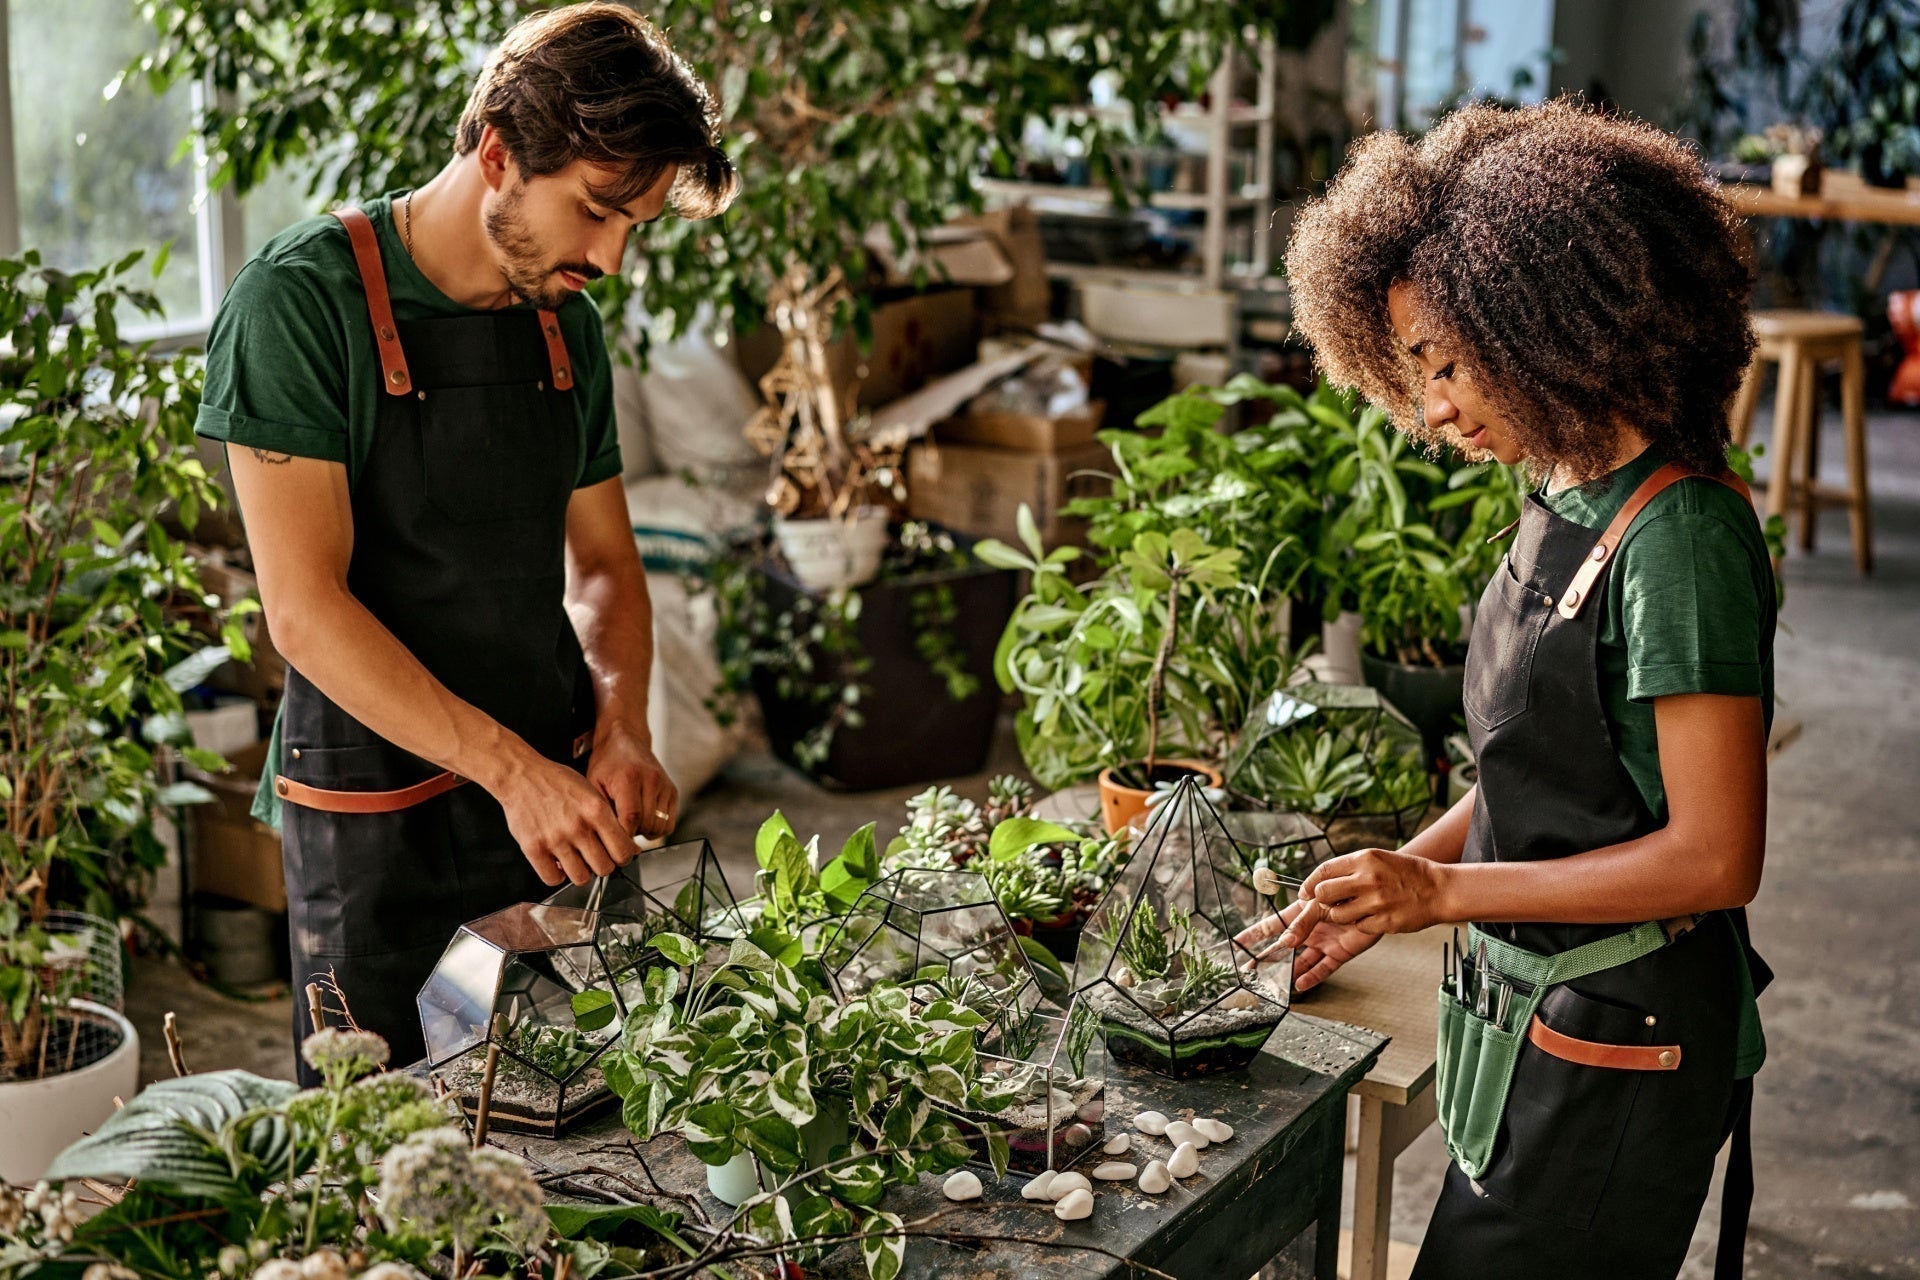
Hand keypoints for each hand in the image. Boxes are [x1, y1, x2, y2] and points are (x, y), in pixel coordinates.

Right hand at [493, 751, 636, 886]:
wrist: (521, 775)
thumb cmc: (556, 782)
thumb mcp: (592, 792)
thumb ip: (611, 820)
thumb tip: (631, 849)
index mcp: (597, 810)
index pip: (623, 851)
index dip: (623, 857)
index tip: (618, 855)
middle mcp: (578, 827)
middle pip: (604, 868)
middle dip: (603, 865)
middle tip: (596, 857)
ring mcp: (555, 839)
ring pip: (581, 878)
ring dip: (581, 872)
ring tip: (576, 860)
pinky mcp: (534, 849)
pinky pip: (553, 879)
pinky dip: (556, 875)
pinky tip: (556, 862)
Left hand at [585, 718, 678, 840]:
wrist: (624, 740)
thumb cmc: (606, 763)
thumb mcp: (594, 784)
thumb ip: (601, 810)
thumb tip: (607, 838)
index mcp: (629, 777)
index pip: (631, 818)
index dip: (622, 835)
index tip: (612, 840)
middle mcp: (651, 780)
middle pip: (646, 824)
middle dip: (631, 833)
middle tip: (619, 826)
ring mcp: (665, 786)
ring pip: (659, 827)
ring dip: (644, 831)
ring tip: (631, 821)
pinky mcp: (673, 791)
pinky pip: (669, 823)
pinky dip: (656, 827)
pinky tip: (643, 819)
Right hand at [1235, 900, 1381, 991]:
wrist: (1372, 897)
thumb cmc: (1343, 893)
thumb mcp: (1316, 904)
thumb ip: (1301, 923)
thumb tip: (1285, 943)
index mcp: (1299, 914)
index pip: (1271, 926)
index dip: (1253, 935)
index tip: (1237, 944)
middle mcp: (1309, 930)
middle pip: (1282, 948)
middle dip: (1265, 959)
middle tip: (1250, 971)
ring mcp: (1323, 943)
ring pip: (1301, 961)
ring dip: (1288, 972)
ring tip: (1274, 985)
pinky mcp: (1340, 953)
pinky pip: (1323, 968)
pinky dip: (1312, 977)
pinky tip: (1300, 985)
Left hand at [1278, 847, 1450, 951]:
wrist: (1439, 889)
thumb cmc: (1408, 873)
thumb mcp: (1377, 859)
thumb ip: (1350, 868)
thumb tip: (1320, 881)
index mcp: (1364, 859)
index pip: (1323, 871)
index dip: (1309, 883)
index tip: (1305, 892)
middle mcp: (1368, 879)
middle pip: (1323, 894)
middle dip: (1322, 901)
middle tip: (1330, 903)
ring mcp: (1376, 902)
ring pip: (1337, 915)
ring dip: (1340, 915)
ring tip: (1356, 909)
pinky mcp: (1384, 921)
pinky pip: (1358, 927)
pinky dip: (1361, 924)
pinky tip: (1375, 915)